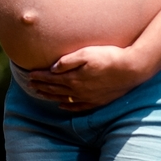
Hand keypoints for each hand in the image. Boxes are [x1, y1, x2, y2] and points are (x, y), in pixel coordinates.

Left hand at [27, 45, 150, 110]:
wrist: (132, 69)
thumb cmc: (109, 57)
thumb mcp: (87, 53)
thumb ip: (68, 61)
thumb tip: (52, 68)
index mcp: (74, 78)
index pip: (51, 78)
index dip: (39, 77)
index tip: (29, 75)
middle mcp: (79, 90)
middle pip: (55, 89)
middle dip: (41, 86)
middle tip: (29, 84)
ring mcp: (88, 97)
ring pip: (63, 99)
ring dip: (50, 96)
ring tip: (39, 94)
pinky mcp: (98, 101)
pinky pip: (78, 107)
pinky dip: (67, 107)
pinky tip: (62, 106)